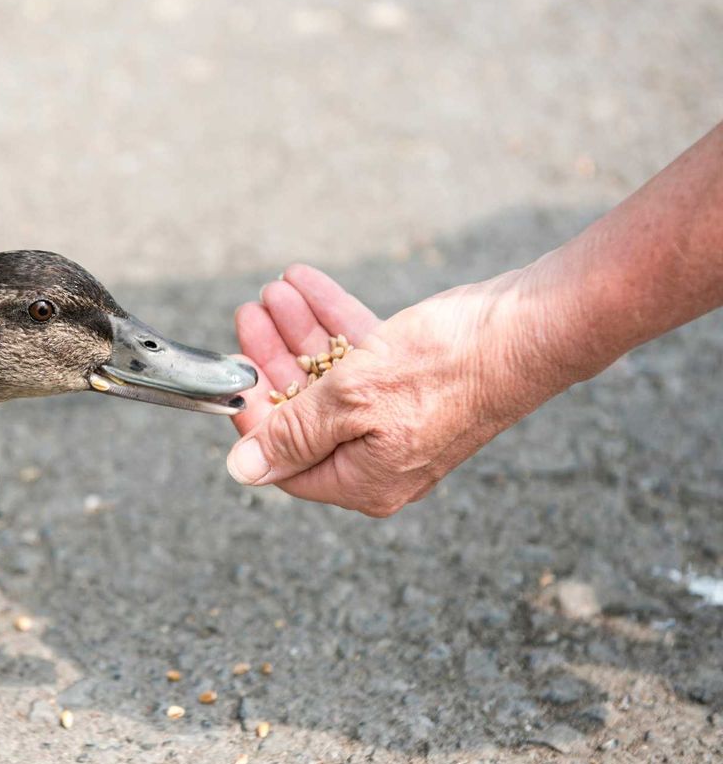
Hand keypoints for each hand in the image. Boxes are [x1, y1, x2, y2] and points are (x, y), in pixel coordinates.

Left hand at [227, 264, 557, 515]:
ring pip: (332, 376)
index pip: (286, 462)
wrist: (529, 329)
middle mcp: (381, 457)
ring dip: (299, 331)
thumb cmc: (446, 369)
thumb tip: (244, 471)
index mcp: (364, 481)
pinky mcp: (416, 380)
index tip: (235, 374)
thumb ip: (293, 434)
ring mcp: (400, 418)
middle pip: (305, 413)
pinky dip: (333, 320)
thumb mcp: (352, 401)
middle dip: (273, 359)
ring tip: (273, 291)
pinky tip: (306, 283)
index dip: (255, 418)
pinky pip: (362, 354)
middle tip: (250, 316)